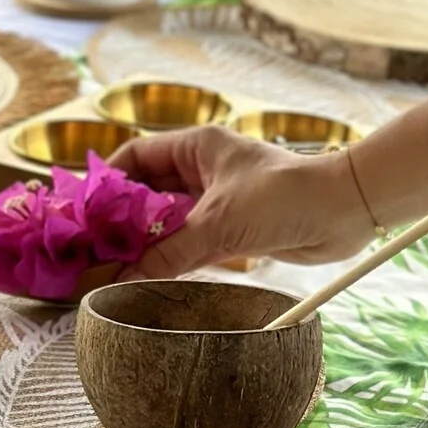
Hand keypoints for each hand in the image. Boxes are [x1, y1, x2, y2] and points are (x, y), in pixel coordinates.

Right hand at [112, 127, 373, 278]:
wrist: (345, 213)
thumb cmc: (285, 197)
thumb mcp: (219, 223)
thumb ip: (167, 253)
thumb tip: (122, 280)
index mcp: (197, 147)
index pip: (135, 157)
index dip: (107, 183)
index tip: (82, 215)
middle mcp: (203, 170)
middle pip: (147, 193)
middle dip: (120, 221)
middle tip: (90, 251)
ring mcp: (218, 201)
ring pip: (167, 222)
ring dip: (143, 244)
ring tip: (109, 271)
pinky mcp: (233, 230)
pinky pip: (188, 245)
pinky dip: (168, 260)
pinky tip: (145, 280)